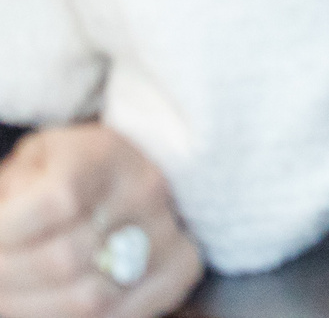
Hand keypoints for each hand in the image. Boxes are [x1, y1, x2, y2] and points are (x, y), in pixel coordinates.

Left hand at [0, 125, 202, 317]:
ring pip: (91, 297)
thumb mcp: (34, 160)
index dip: (8, 232)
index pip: (56, 202)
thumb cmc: (68, 170)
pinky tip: (44, 307)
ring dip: (33, 307)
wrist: (134, 170)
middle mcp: (145, 190)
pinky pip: (122, 315)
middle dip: (7, 278)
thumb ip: (13, 191)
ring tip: (8, 297)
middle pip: (66, 258)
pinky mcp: (181, 268)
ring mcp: (168, 232)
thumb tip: (0, 230)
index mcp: (105, 154)